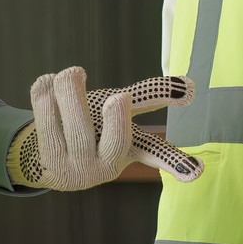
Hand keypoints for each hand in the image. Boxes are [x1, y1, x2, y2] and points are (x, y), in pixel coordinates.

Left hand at [9, 71, 203, 189]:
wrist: (48, 157)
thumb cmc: (93, 129)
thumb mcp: (120, 114)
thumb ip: (150, 97)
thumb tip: (189, 87)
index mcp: (125, 153)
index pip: (153, 152)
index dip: (173, 159)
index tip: (197, 171)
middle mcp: (102, 165)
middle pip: (114, 139)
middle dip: (117, 117)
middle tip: (117, 98)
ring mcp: (74, 164)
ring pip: (76, 124)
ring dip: (73, 91)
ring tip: (74, 72)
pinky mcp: (47, 157)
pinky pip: (46, 118)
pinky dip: (45, 93)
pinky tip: (47, 81)